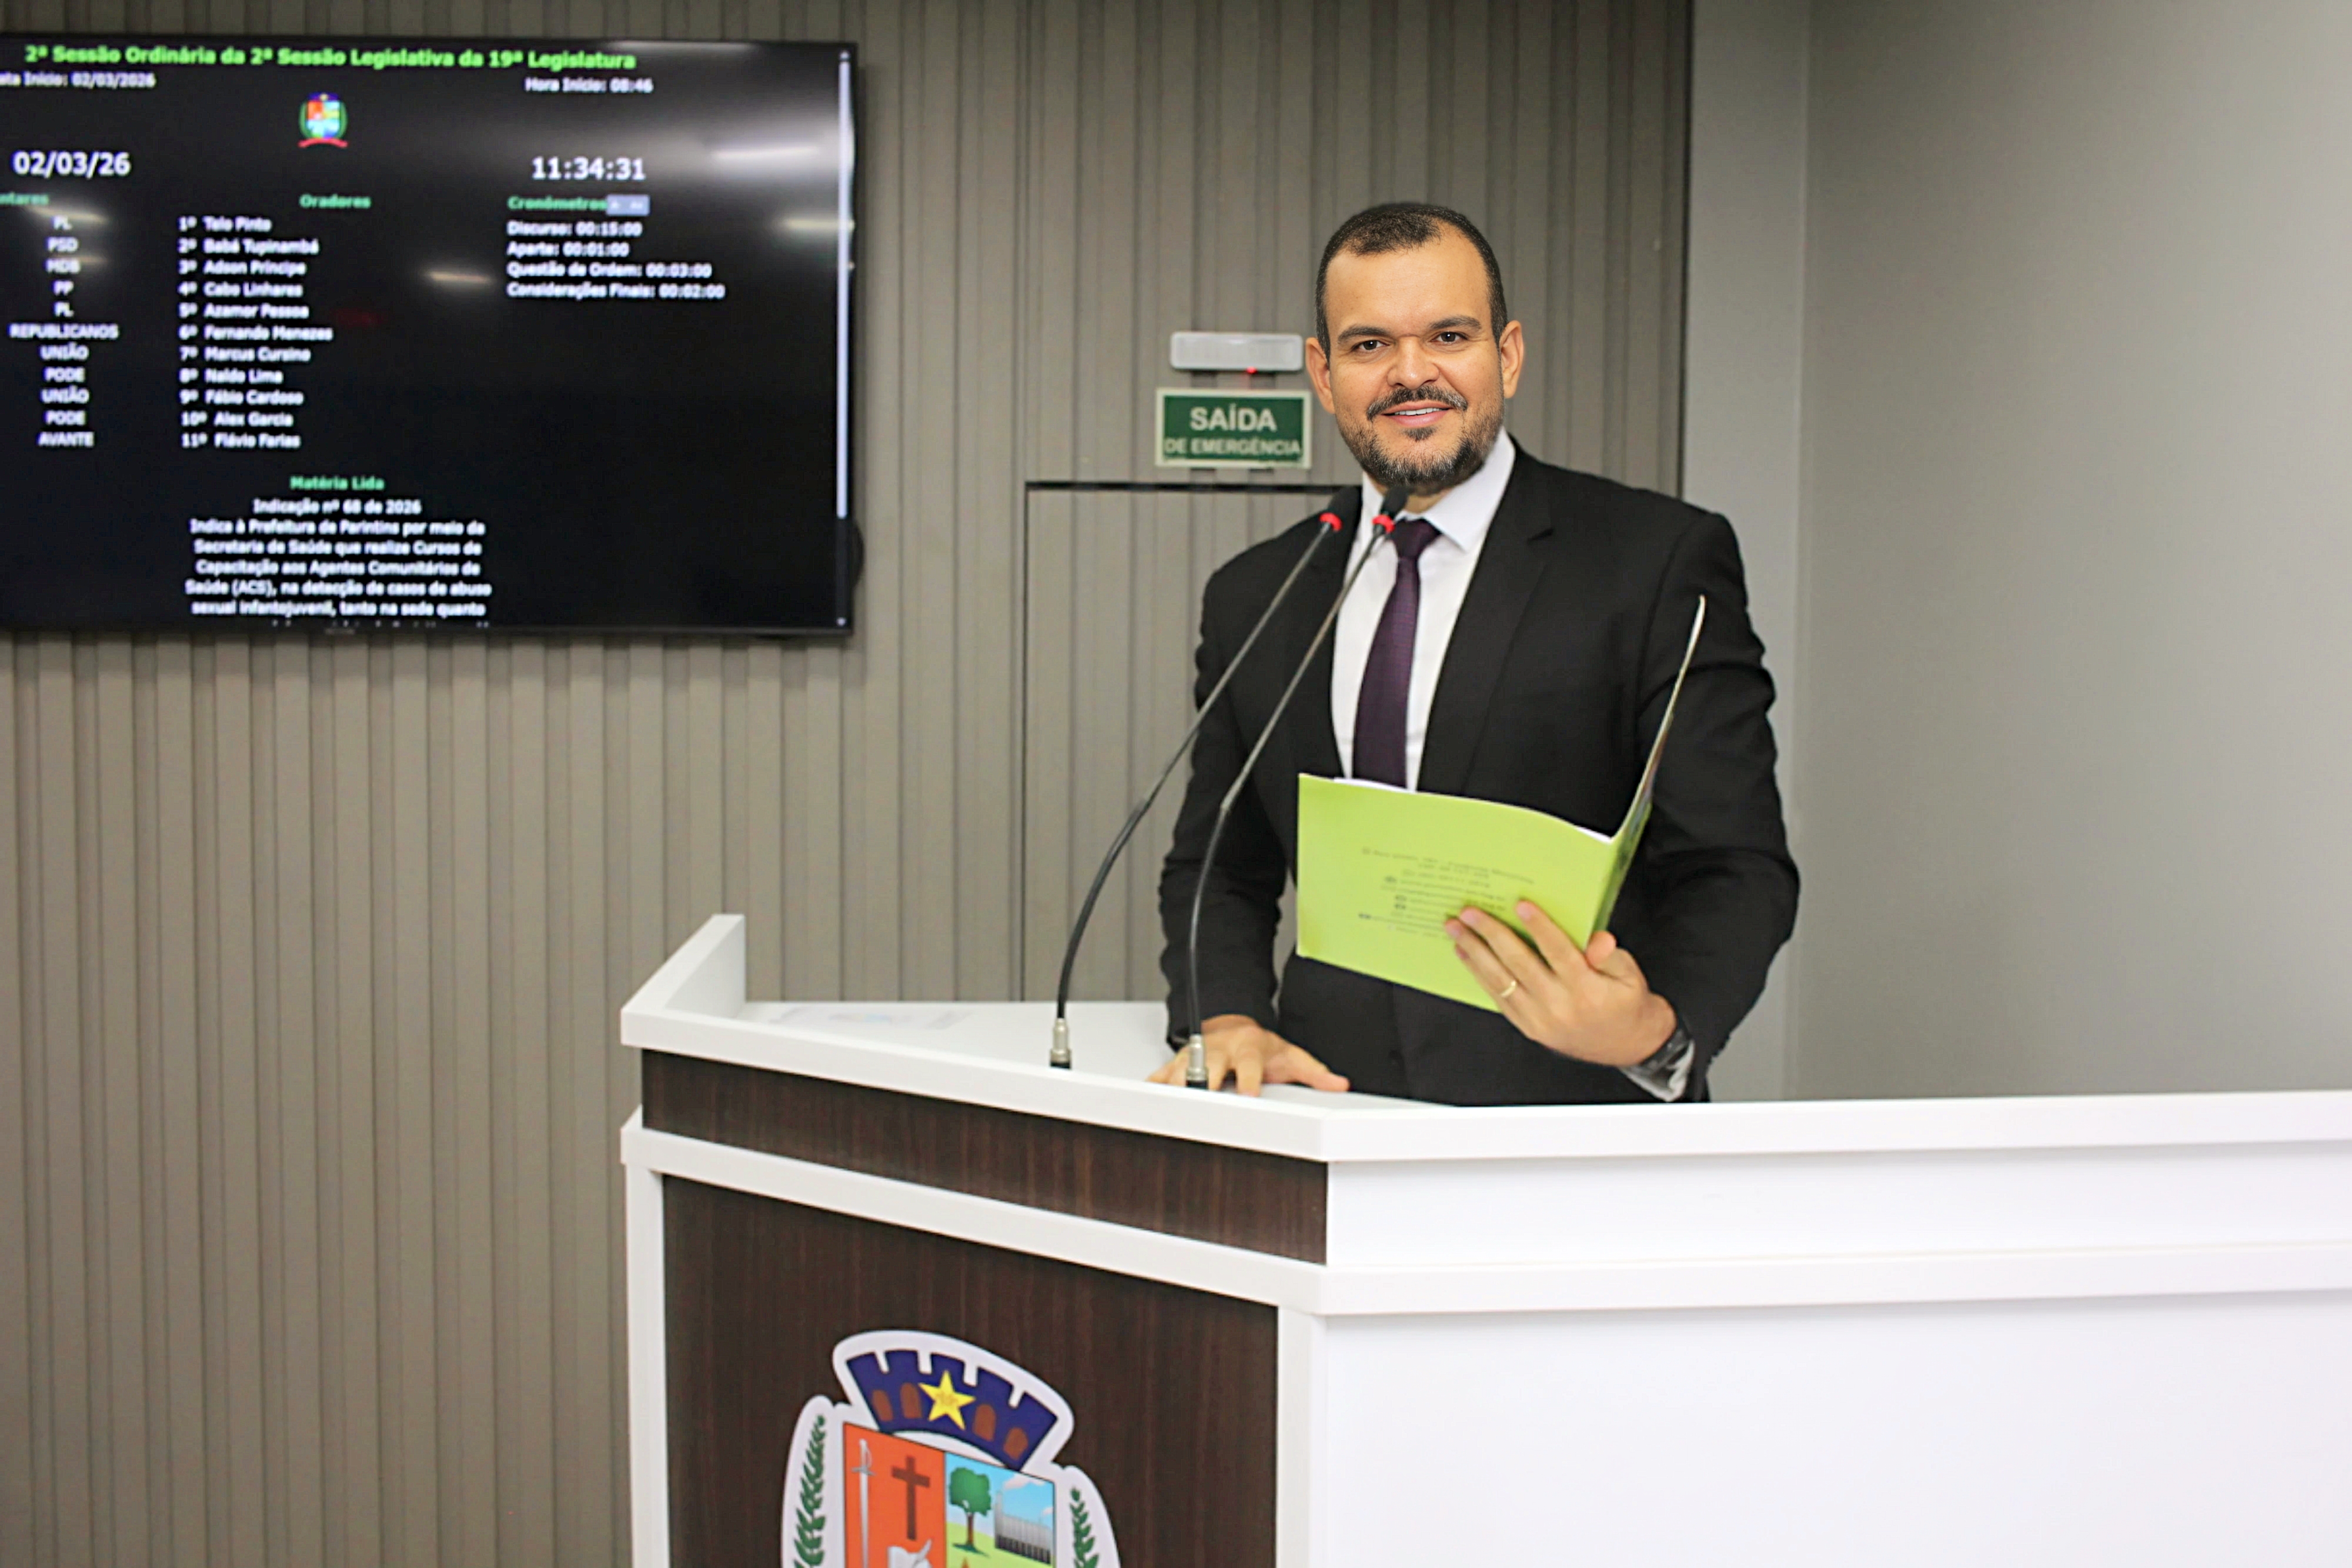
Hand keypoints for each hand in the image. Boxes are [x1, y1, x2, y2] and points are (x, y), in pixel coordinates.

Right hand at [1147, 1013, 1351, 1096]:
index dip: (1249, 1079)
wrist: (1238, 1030)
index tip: (1249, 1093)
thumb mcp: (1292, 1057)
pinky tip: (1149, 1096)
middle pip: (1209, 1064)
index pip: (1249, 1064)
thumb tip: (1341, 1085)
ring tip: (1170, 1100)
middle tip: (1201, 1097)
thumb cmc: (1263, 1049)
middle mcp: (1221, 1050)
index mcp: (1248, 1048)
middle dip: (1204, 1080)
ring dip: (1176, 1082)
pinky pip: (1163, 1072)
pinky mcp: (1180, 1061)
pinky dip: (1155, 1083)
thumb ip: (1315, 1073)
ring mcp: (1197, 1055)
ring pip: (1182, 1067)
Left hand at [1446, 903, 1676, 1067]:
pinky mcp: (1528, 1027)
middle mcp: (1559, 1006)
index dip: (1539, 927)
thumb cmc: (1625, 1001)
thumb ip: (1610, 955)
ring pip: (1501, 980)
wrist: (1626, 1044)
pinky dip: (1479, 974)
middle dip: (1491, 934)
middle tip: (1469, 912)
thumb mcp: (1629, 973)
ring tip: (1455, 929)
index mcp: (1587, 990)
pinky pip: (1498, 997)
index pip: (1559, 952)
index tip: (1520, 904)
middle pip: (1520, 963)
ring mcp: (1539, 1019)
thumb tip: (1596, 940)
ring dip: (1474, 952)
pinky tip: (1465, 954)